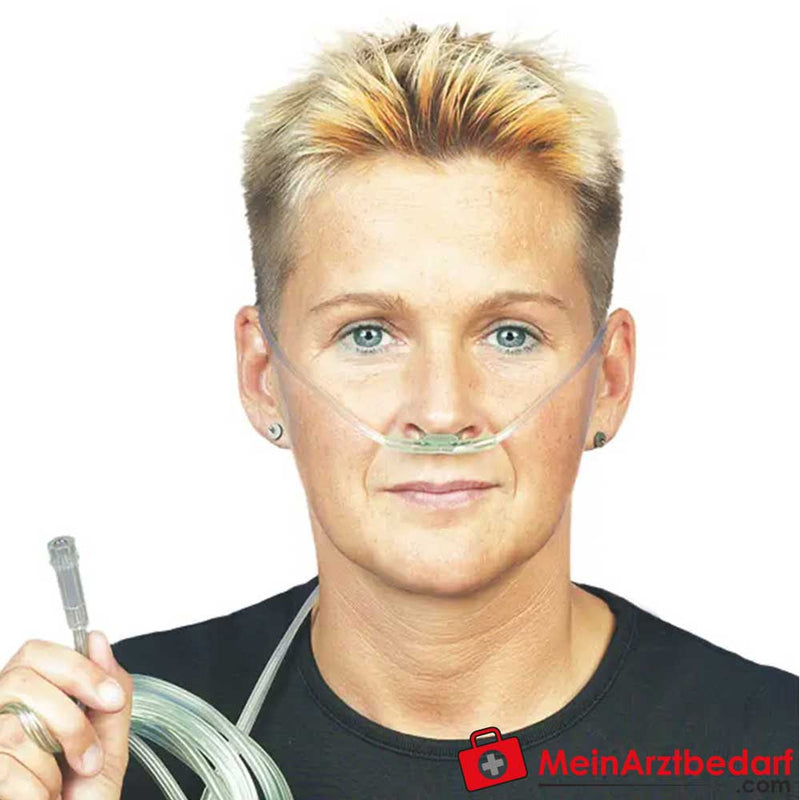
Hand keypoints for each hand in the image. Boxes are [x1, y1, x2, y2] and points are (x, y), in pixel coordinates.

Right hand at [0, 631, 132, 799]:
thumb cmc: (85, 797)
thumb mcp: (110, 739)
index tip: (112, 697)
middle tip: (90, 756)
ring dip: (56, 764)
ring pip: (15, 728)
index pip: (36, 653)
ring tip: (63, 783)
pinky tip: (42, 797)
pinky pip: (6, 767)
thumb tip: (97, 642)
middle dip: (70, 722)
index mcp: (30, 698)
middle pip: (22, 682)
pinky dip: (37, 789)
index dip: (78, 669)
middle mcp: (0, 714)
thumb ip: (111, 688)